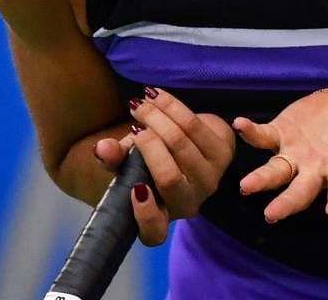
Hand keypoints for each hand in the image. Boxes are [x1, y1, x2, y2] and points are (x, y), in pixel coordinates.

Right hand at [94, 87, 234, 245]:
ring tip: (140, 102)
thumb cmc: (153, 160)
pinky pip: (195, 126)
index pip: (155, 231)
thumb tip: (103, 148)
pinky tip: (157, 96)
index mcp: (163, 216)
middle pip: (168, 176)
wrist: (191, 143)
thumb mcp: (129, 163)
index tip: (136, 188)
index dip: (146, 214)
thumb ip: (114, 160)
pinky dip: (172, 108)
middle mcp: (189, 204)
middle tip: (130, 121)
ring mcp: (210, 180)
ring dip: (158, 117)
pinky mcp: (224, 154)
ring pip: (182, 143)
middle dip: (147, 143)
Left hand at [233, 89, 327, 222]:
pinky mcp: (279, 135)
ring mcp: (294, 154)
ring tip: (246, 187)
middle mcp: (316, 167)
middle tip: (273, 215)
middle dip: (287, 203)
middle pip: (301, 191)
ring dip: (260, 179)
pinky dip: (252, 133)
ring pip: (275, 172)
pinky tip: (240, 125)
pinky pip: (263, 137)